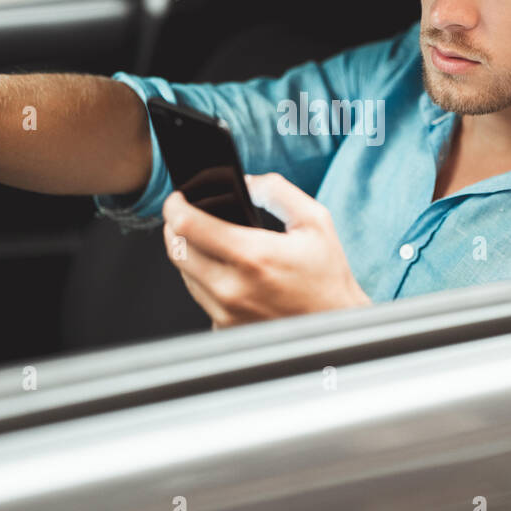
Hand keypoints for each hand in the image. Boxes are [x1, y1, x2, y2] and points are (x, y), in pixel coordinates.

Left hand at [162, 172, 370, 328]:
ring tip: (211, 243)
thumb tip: (245, 181)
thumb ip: (277, 191)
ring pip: (185, 275)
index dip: (175, 207)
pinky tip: (226, 273)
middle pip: (177, 250)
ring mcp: (226, 314)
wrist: (336, 327)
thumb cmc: (327, 275)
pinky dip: (205, 282)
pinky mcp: (225, 329)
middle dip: (176, 228)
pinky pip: (200, 298)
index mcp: (254, 257)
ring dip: (190, 255)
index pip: (188, 226)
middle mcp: (233, 289)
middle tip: (188, 216)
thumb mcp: (314, 220)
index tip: (177, 199)